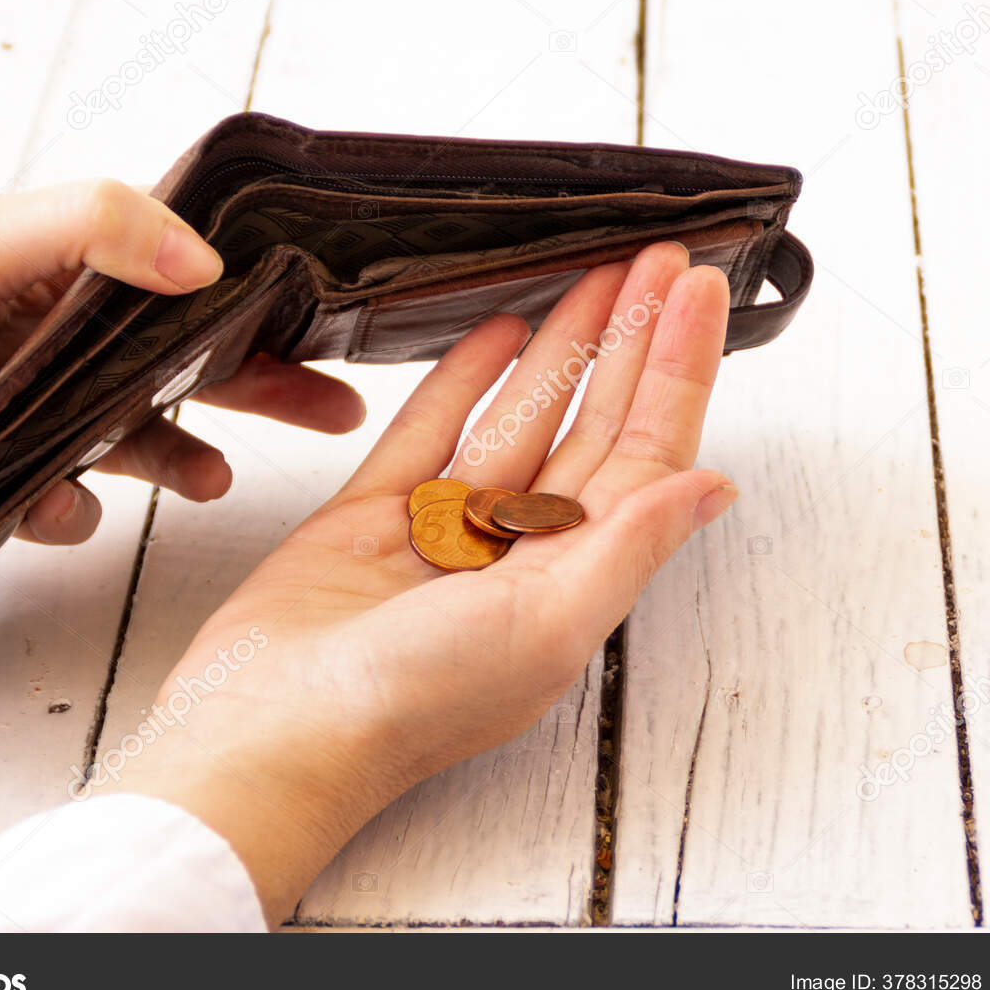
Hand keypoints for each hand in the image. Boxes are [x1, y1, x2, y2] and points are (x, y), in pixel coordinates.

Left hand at [0, 180, 363, 620]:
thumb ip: (98, 228)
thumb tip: (205, 260)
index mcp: (69, 275)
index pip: (188, 281)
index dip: (258, 302)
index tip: (321, 323)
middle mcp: (64, 341)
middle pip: (194, 363)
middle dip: (269, 387)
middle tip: (335, 411)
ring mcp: (45, 413)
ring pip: (151, 440)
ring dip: (190, 462)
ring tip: (214, 481)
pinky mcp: (18, 481)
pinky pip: (80, 503)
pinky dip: (78, 510)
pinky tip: (57, 504)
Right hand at [111, 243, 739, 924]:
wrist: (275, 728)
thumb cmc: (415, 702)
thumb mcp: (549, 625)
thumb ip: (630, 546)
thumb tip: (714, 487)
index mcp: (573, 582)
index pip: (644, 457)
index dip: (676, 374)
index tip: (698, 293)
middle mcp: (520, 554)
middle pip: (593, 425)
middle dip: (630, 342)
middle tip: (658, 261)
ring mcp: (446, 529)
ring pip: (520, 416)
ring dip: (562, 347)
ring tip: (596, 273)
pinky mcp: (374, 514)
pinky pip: (431, 429)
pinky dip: (464, 378)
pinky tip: (500, 327)